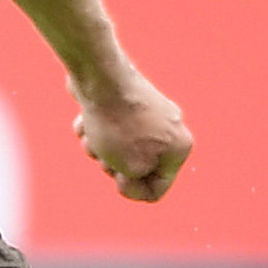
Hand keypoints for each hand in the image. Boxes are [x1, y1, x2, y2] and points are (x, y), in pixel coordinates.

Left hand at [73, 66, 191, 202]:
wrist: (101, 77)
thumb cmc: (118, 126)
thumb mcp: (130, 168)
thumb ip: (136, 180)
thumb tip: (128, 164)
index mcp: (181, 149)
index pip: (156, 190)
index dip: (132, 190)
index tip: (119, 176)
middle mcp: (171, 128)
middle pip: (135, 168)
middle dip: (112, 165)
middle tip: (105, 153)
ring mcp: (148, 112)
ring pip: (117, 148)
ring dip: (98, 147)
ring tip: (92, 134)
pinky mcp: (125, 100)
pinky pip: (108, 127)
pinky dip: (94, 128)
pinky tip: (86, 119)